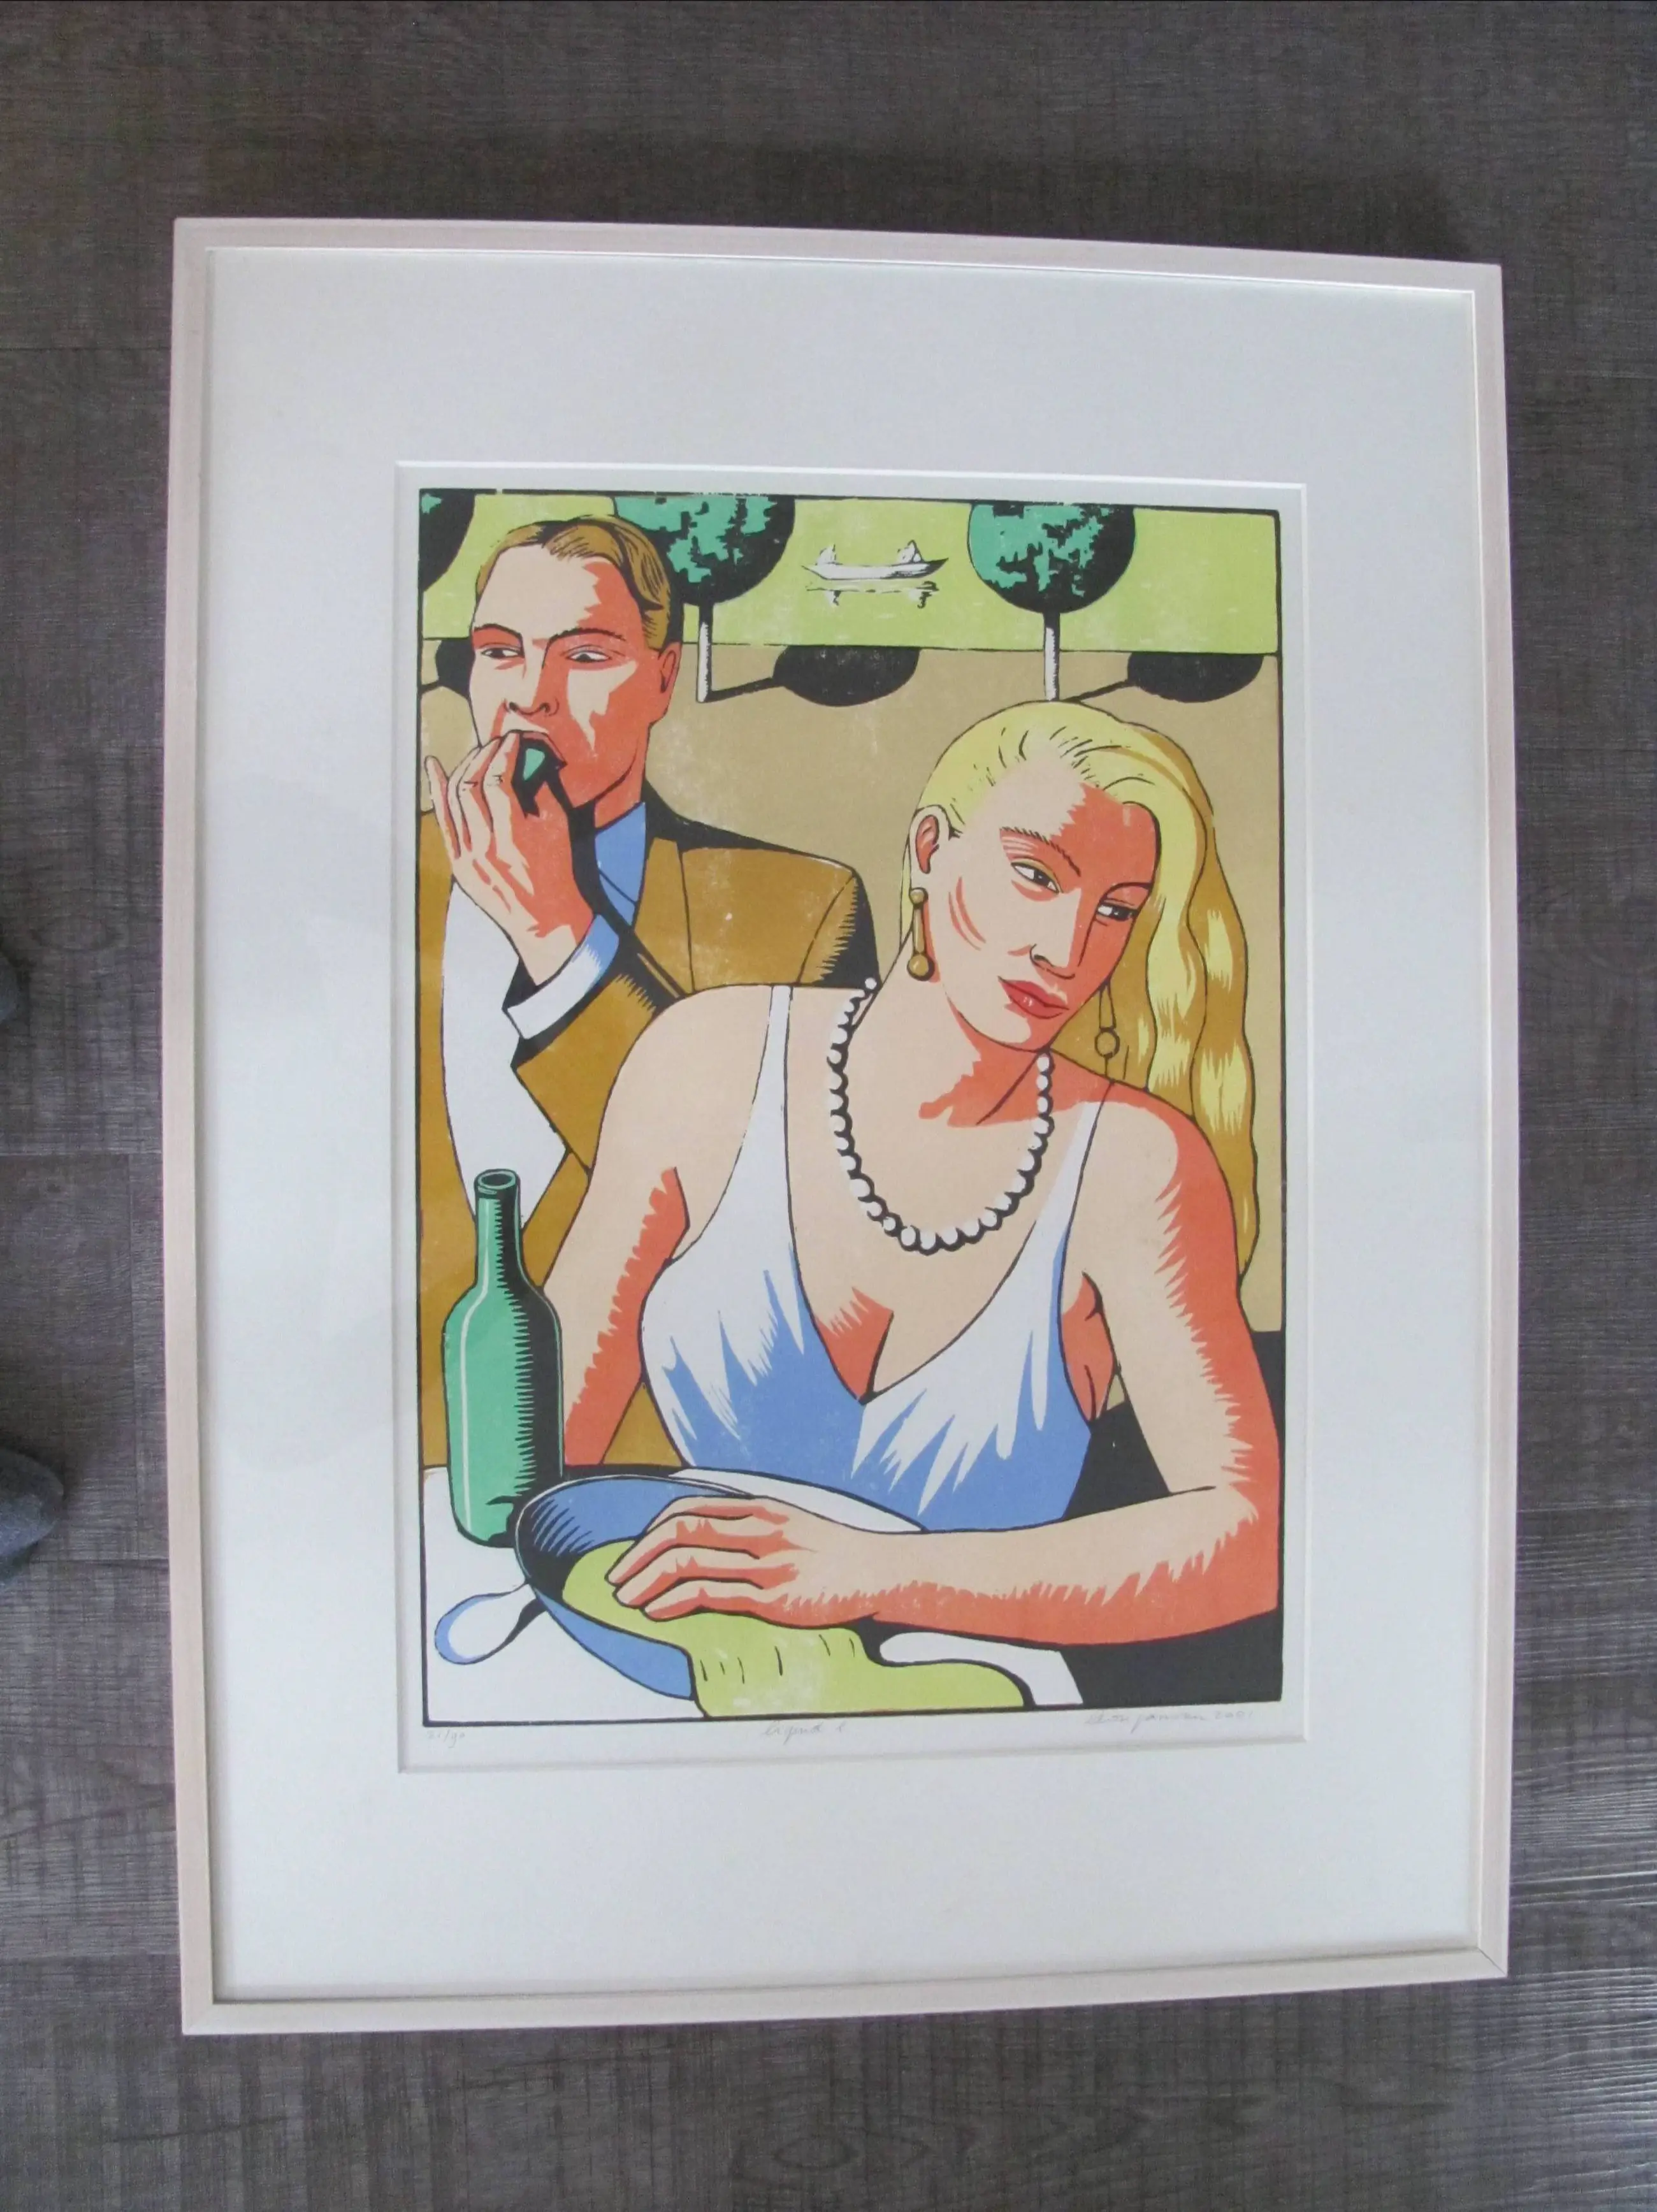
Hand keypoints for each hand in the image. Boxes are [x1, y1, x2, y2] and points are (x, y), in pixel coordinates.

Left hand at [426, 734, 594, 984]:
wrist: (545, 921)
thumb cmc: (558, 872)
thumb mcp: (558, 827)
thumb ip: (541, 787)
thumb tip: (528, 753)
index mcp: (513, 837)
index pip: (497, 779)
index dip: (504, 751)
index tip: (513, 738)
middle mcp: (483, 847)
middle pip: (469, 784)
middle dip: (483, 754)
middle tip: (497, 742)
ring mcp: (465, 857)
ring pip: (452, 799)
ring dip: (464, 768)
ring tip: (479, 754)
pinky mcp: (457, 864)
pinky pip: (442, 821)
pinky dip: (436, 791)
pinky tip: (432, 766)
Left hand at [606, 1495, 916, 1628]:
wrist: (881, 1572)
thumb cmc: (836, 1554)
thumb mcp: (792, 1524)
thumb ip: (753, 1528)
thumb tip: (710, 1542)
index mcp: (760, 1509)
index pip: (688, 1509)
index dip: (651, 1532)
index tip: (633, 1554)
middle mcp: (758, 1529)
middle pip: (679, 1530)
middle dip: (638, 1554)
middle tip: (616, 1578)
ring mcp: (766, 1562)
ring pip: (689, 1561)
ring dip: (647, 1580)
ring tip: (627, 1599)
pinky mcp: (773, 1597)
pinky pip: (711, 1594)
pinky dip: (675, 1601)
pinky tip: (656, 1611)